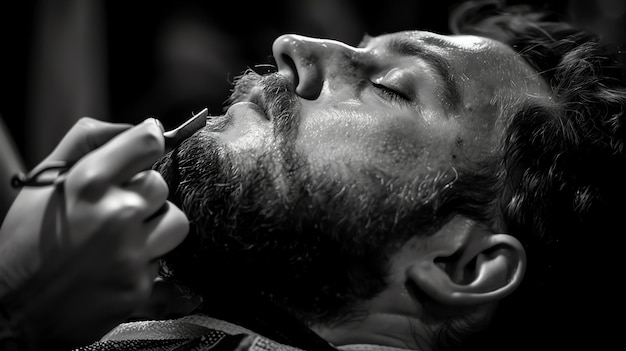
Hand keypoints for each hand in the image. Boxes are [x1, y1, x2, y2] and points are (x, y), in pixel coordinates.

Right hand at [0, 117, 188, 348]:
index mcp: (88, 183)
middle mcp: (116, 215)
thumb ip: (88, 141)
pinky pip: (166, 264)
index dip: (149, 144)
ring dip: (155, 228)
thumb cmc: (26, 240)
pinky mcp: (139, 290)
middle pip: (161, 185)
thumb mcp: (43, 182)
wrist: (10, 310)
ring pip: (175, 223)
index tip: (145, 150)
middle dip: (141, 195)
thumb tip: (144, 126)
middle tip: (114, 210)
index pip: (149, 142)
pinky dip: (147, 264)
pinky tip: (120, 267)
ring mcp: (131, 255)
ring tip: (124, 238)